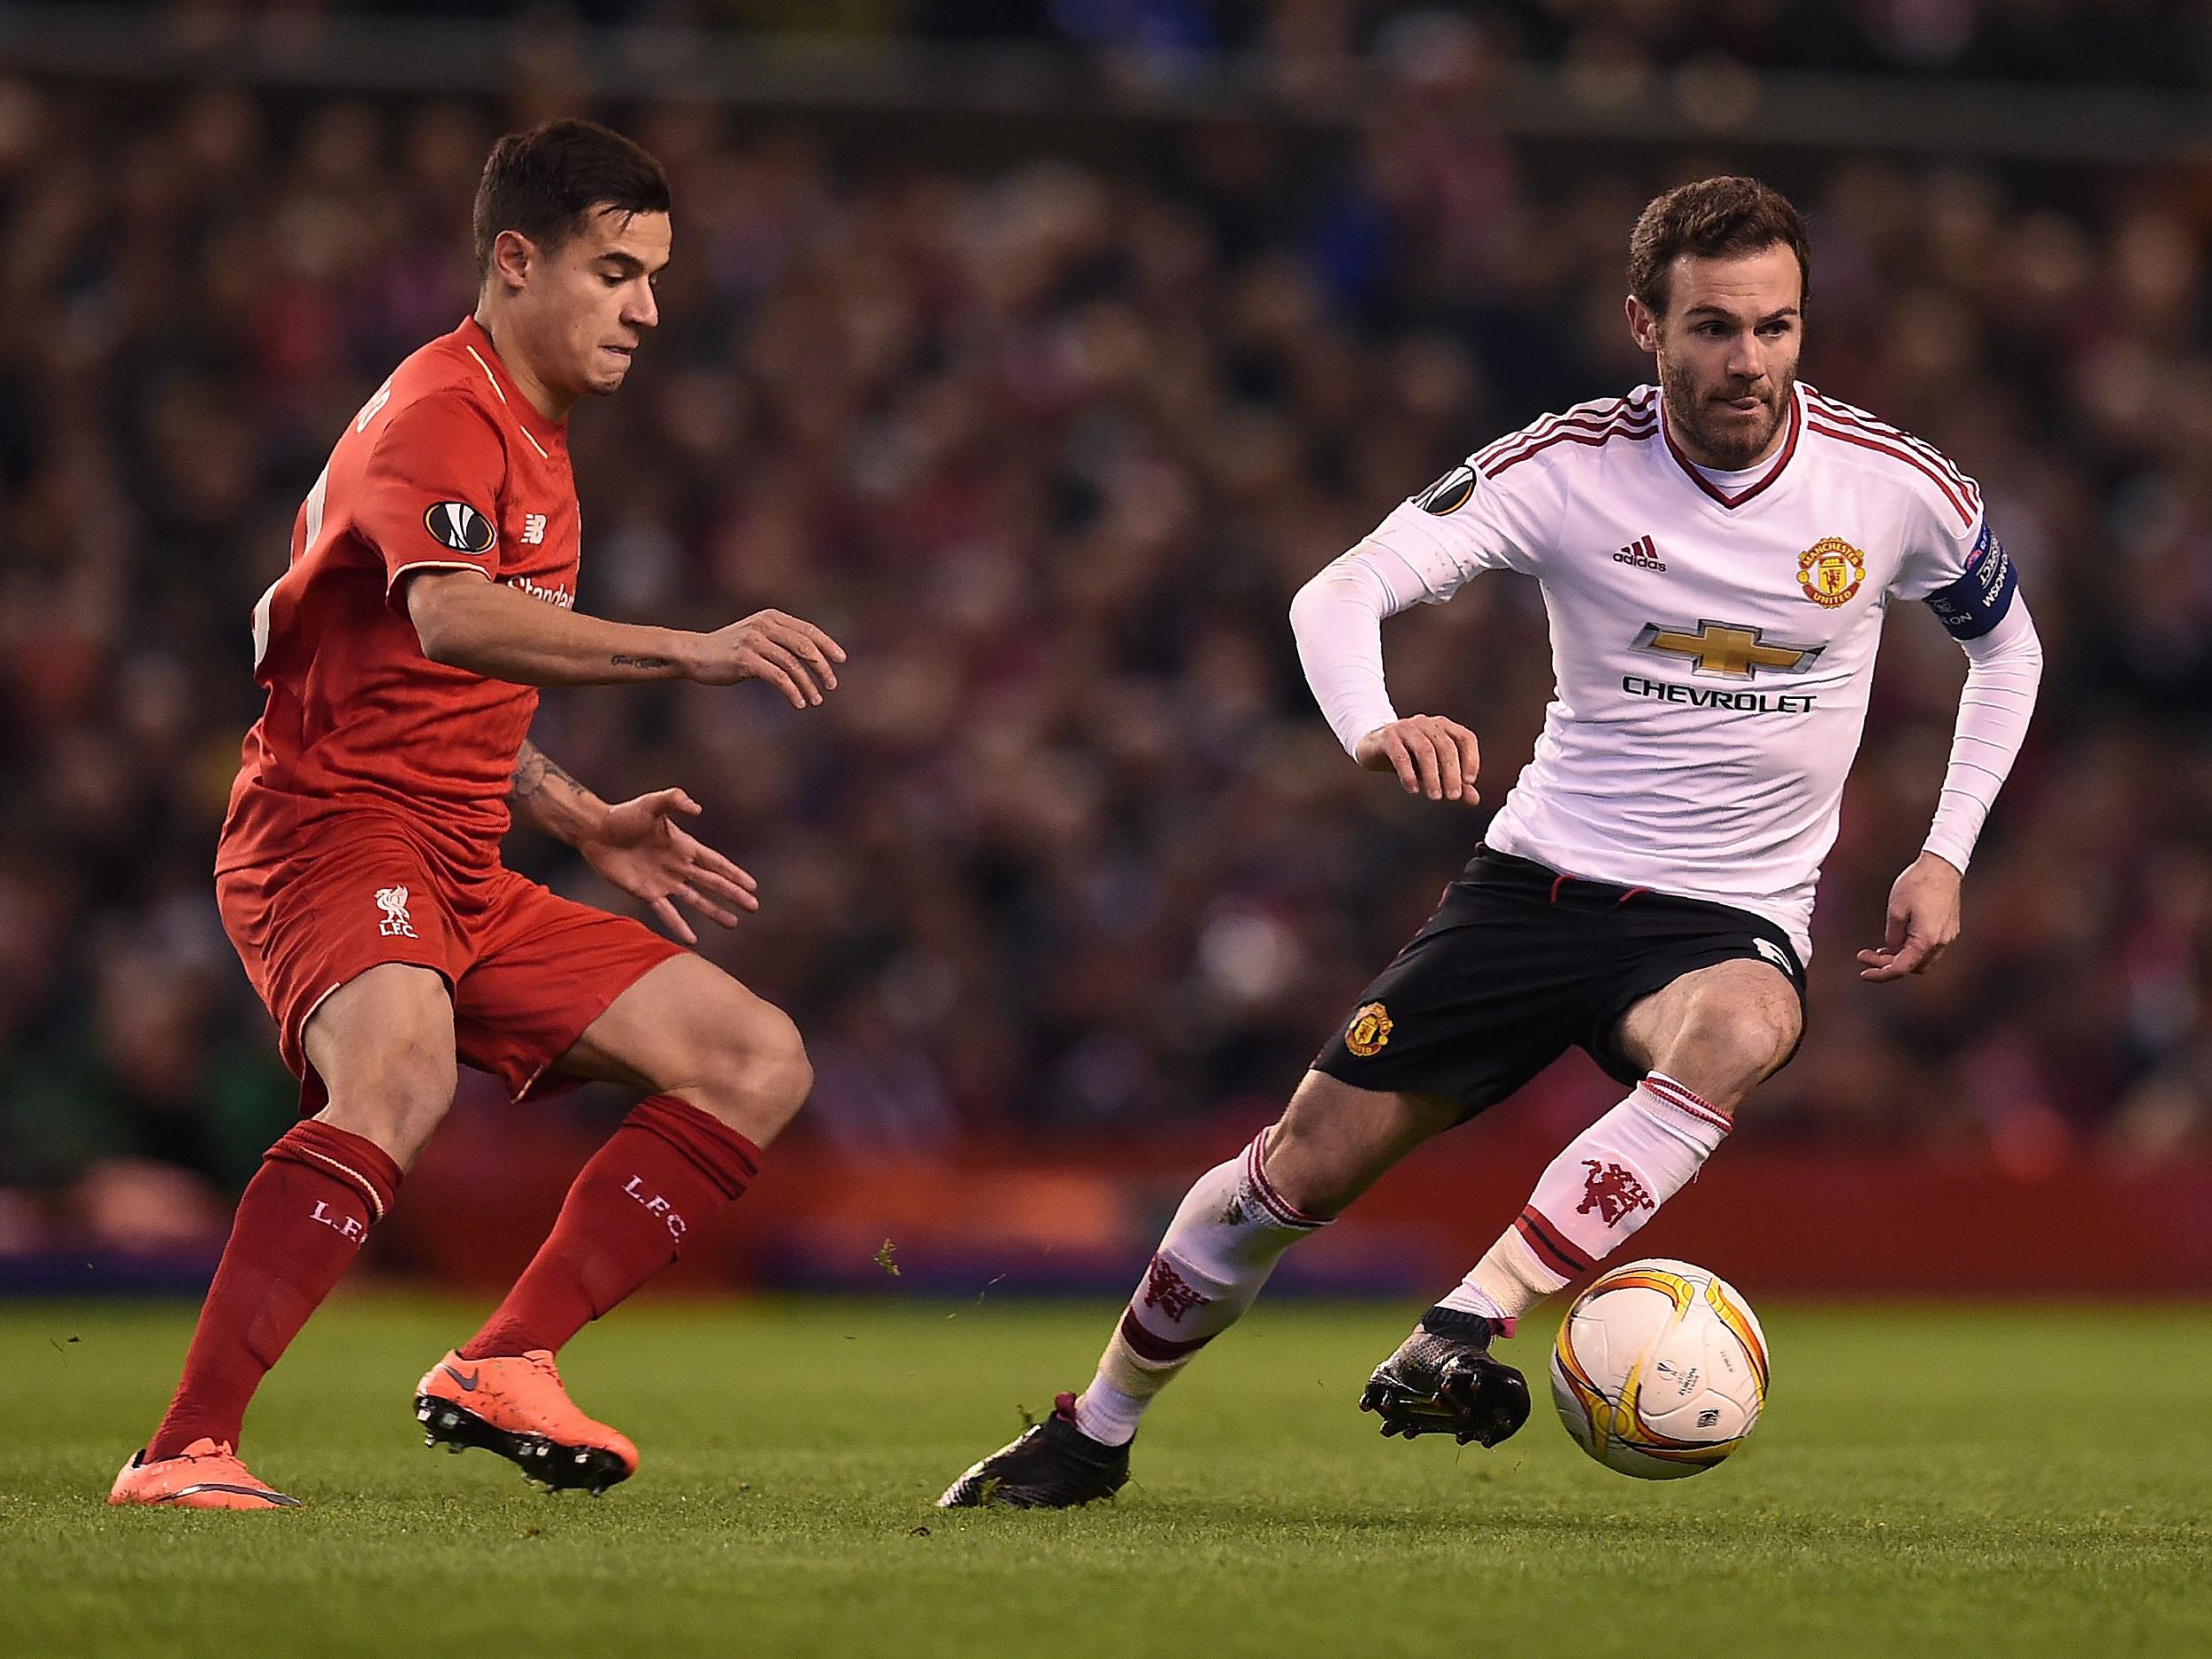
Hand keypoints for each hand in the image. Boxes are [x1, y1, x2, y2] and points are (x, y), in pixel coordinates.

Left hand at [580, 788, 760, 945]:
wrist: (596, 831)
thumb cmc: (623, 814)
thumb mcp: (651, 803)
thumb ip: (675, 799)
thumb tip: (698, 809)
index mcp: (683, 846)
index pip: (715, 862)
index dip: (734, 874)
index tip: (753, 885)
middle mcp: (678, 866)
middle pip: (712, 883)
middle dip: (733, 895)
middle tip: (754, 907)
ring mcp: (664, 881)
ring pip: (695, 900)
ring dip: (714, 912)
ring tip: (733, 924)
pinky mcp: (646, 893)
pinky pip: (666, 912)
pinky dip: (679, 926)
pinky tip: (691, 940)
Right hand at [689, 610, 846, 705]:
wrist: (695, 653)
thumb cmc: (729, 648)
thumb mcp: (757, 635)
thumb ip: (780, 639)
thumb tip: (812, 656)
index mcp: (771, 617)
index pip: (808, 630)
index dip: (828, 645)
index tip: (841, 660)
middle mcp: (764, 626)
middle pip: (805, 646)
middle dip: (822, 667)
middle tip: (831, 685)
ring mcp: (755, 642)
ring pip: (793, 665)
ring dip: (808, 685)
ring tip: (815, 700)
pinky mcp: (746, 660)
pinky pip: (778, 678)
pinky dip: (792, 692)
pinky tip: (798, 703)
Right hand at [1354, 716, 1481, 803]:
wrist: (1372, 747)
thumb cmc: (1409, 757)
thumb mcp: (1433, 770)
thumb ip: (1454, 782)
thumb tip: (1474, 799)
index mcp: (1443, 726)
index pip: (1465, 738)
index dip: (1471, 759)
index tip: (1469, 782)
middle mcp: (1426, 723)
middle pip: (1446, 747)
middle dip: (1451, 774)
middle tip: (1452, 797)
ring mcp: (1406, 727)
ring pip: (1425, 750)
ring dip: (1432, 776)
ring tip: (1435, 797)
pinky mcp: (1387, 736)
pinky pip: (1401, 755)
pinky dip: (1408, 774)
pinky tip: (1412, 790)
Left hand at [1857, 852, 1962, 981]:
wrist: (1942, 865)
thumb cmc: (1919, 882)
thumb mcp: (1895, 909)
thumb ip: (1892, 935)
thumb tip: (1891, 948)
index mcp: (1926, 940)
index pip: (1901, 968)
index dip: (1880, 974)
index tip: (1864, 973)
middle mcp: (1941, 942)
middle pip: (1913, 968)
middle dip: (1889, 966)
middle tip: (1867, 957)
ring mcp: (1947, 935)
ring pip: (1922, 960)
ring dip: (1902, 959)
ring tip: (1880, 951)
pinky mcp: (1949, 928)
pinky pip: (1930, 948)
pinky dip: (1913, 950)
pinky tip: (1899, 941)